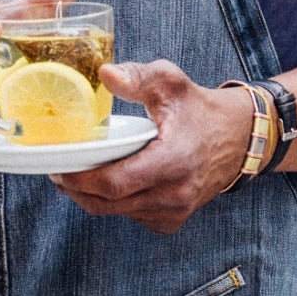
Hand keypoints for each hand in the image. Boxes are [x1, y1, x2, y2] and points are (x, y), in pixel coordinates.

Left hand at [52, 61, 254, 233]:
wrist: (238, 139)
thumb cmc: (200, 109)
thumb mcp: (171, 82)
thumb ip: (138, 76)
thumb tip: (105, 74)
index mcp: (172, 161)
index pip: (114, 183)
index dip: (79, 179)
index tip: (58, 167)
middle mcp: (174, 194)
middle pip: (107, 203)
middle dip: (76, 190)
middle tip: (58, 170)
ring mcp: (174, 212)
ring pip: (117, 213)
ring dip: (93, 197)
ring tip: (78, 174)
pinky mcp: (172, 221)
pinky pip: (132, 217)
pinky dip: (115, 203)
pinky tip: (110, 183)